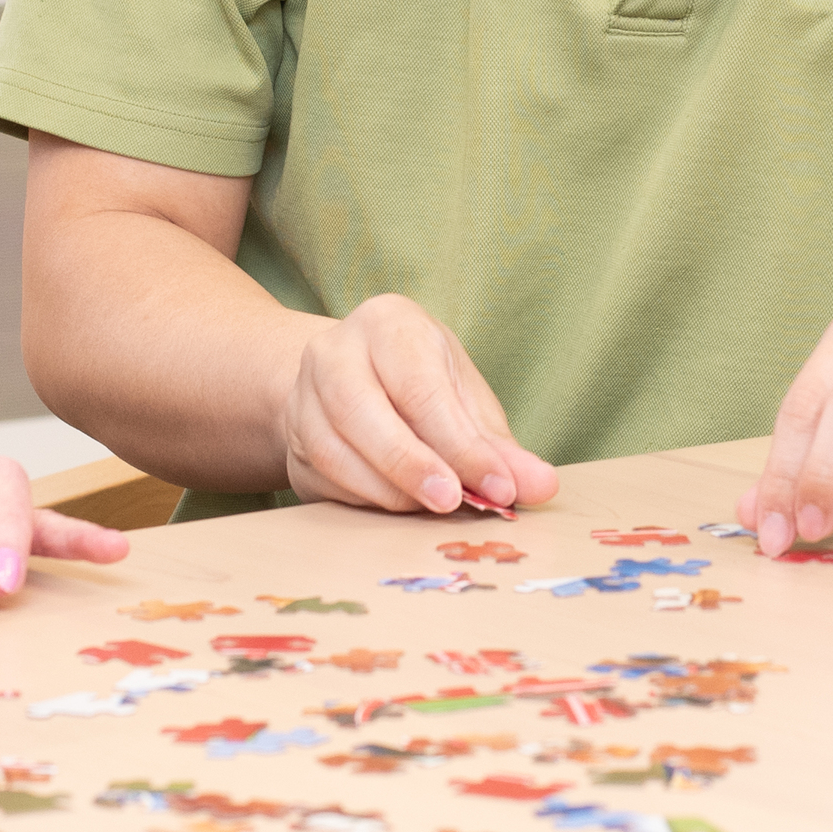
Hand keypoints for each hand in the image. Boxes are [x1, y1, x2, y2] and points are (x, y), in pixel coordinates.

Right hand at [268, 294, 560, 516]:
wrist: (347, 381)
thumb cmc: (419, 384)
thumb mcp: (464, 400)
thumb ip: (499, 446)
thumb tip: (540, 486)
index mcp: (387, 323)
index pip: (421, 386)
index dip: (461, 443)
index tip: (498, 487)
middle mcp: (335, 350)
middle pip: (362, 410)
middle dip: (412, 464)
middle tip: (453, 502)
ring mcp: (303, 394)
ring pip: (334, 449)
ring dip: (388, 489)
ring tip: (432, 508)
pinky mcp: (292, 438)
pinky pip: (323, 477)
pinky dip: (365, 499)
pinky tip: (398, 507)